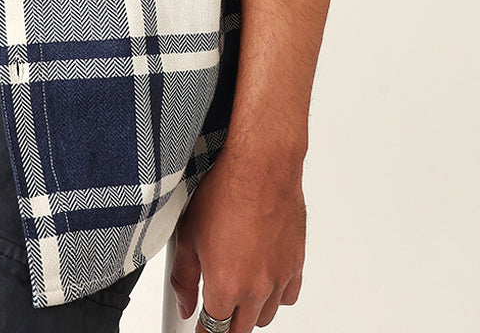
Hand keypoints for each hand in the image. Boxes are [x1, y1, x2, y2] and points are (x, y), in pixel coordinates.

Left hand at [169, 145, 305, 331]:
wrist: (262, 163)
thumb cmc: (225, 188)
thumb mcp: (187, 233)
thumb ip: (183, 278)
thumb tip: (185, 304)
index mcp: (226, 286)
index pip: (213, 330)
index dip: (203, 331)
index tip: (199, 326)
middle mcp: (256, 288)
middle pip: (240, 330)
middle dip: (225, 324)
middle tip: (215, 307)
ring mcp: (279, 277)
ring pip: (265, 315)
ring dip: (250, 309)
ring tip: (237, 285)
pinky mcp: (296, 263)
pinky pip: (288, 295)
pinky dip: (275, 292)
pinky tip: (262, 274)